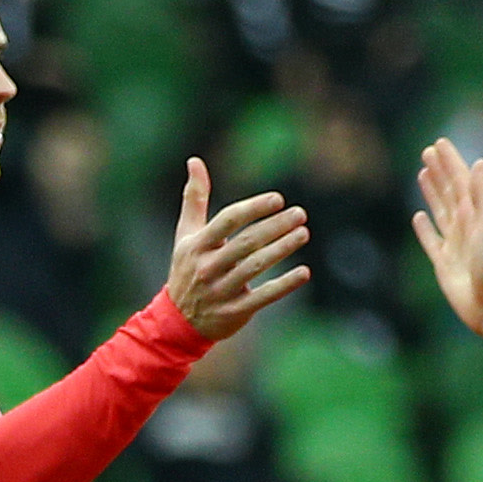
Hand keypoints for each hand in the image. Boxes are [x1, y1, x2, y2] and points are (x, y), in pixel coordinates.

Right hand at [163, 159, 310, 340]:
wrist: (178, 321)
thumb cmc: (187, 269)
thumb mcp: (186, 234)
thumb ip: (194, 198)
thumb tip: (194, 160)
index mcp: (198, 245)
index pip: (228, 221)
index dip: (254, 208)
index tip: (278, 199)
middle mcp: (208, 267)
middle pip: (246, 242)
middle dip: (275, 226)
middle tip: (300, 213)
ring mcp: (221, 291)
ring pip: (256, 266)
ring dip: (283, 249)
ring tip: (304, 233)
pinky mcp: (235, 312)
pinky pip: (263, 297)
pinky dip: (285, 284)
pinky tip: (304, 272)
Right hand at [409, 139, 482, 334]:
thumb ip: (482, 194)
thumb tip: (479, 162)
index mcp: (479, 213)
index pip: (462, 180)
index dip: (451, 161)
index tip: (439, 143)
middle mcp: (467, 226)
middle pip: (450, 192)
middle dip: (439, 171)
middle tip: (428, 151)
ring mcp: (455, 244)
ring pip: (440, 211)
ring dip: (432, 192)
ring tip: (423, 174)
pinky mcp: (443, 263)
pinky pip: (430, 241)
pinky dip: (424, 229)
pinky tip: (418, 216)